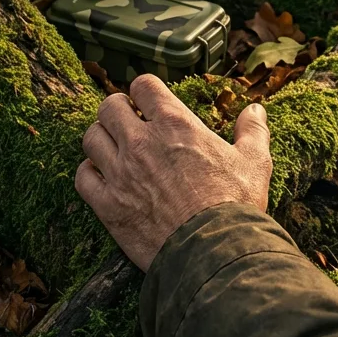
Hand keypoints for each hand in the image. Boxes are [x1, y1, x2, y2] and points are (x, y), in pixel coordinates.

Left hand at [75, 74, 272, 270]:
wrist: (213, 251)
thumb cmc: (235, 204)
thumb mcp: (254, 162)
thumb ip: (252, 131)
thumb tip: (255, 111)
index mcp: (175, 124)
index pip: (144, 85)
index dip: (145, 90)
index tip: (149, 101)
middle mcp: (141, 143)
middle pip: (108, 107)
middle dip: (118, 110)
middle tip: (129, 123)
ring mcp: (120, 173)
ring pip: (91, 138)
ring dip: (102, 139)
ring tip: (114, 148)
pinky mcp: (107, 205)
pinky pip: (82, 177)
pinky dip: (89, 174)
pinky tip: (103, 178)